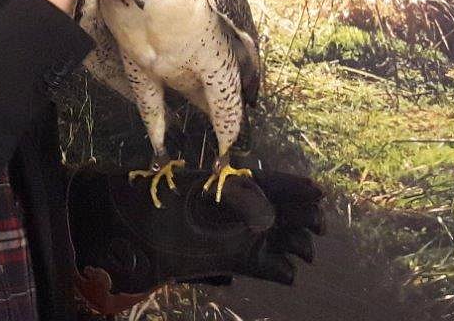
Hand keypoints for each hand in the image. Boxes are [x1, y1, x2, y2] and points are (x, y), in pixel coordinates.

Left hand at [67, 164, 324, 314]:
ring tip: (304, 249)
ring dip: (297, 244)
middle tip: (316, 225)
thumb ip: (238, 200)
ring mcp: (241, 235)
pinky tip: (286, 271)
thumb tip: (266, 220)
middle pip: (286, 212)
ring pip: (282, 239)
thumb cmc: (168, 199)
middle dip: (305, 217)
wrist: (136, 227)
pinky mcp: (235, 260)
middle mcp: (245, 209)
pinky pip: (267, 267)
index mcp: (238, 184)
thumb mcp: (204, 191)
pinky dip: (280, 271)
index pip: (276, 183)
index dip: (297, 187)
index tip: (318, 192)